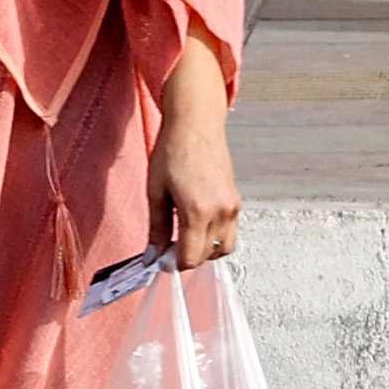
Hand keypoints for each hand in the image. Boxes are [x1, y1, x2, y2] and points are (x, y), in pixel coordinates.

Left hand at [149, 32, 239, 269]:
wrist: (195, 125)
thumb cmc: (172, 151)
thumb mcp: (155, 191)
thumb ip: (156, 228)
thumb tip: (152, 256)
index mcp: (197, 211)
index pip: (190, 258)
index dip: (172, 263)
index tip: (160, 258)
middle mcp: (220, 212)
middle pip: (207, 256)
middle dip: (187, 257)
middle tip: (168, 246)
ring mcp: (232, 207)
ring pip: (224, 248)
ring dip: (205, 250)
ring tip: (185, 236)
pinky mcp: (236, 201)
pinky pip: (230, 232)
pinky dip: (216, 237)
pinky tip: (198, 223)